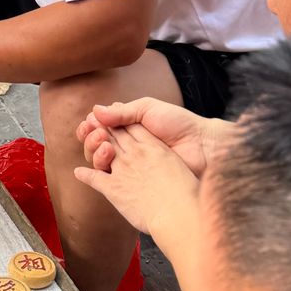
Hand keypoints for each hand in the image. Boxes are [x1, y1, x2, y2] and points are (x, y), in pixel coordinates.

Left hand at [72, 124, 199, 241]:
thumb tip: (162, 156)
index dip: (123, 121)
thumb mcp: (179, 164)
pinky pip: (94, 177)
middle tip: (93, 122)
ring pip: (102, 150)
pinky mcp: (113, 188)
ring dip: (92, 143)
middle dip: (103, 126)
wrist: (180, 213)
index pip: (133, 128)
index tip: (116, 119)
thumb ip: (167, 156)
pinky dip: (85, 174)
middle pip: (115, 135)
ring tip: (87, 139)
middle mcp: (135, 155)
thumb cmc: (187, 193)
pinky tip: (79, 173)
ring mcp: (122, 170)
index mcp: (153, 147)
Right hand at [77, 97, 223, 179]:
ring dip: (95, 151)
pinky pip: (111, 177)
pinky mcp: (135, 180)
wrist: (200, 146)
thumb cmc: (179, 124)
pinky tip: (101, 164)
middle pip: (96, 144)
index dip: (91, 125)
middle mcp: (127, 146)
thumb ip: (123, 112)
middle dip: (91, 137)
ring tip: (106, 146)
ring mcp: (130, 164)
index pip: (101, 126)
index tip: (90, 122)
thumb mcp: (149, 109)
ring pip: (100, 160)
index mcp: (129, 127)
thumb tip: (95, 111)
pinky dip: (101, 170)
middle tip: (99, 134)